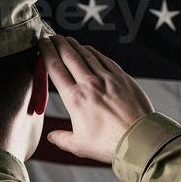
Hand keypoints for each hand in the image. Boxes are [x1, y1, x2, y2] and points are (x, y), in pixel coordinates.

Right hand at [38, 35, 153, 162]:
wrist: (139, 139)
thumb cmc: (109, 145)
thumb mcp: (80, 146)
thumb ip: (62, 139)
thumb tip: (51, 137)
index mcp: (74, 99)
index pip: (55, 69)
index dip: (46, 52)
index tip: (41, 43)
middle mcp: (89, 84)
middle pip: (69, 57)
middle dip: (58, 43)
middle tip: (51, 35)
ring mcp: (107, 78)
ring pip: (86, 55)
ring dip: (74, 45)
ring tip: (66, 39)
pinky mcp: (122, 78)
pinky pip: (104, 59)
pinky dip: (93, 52)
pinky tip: (88, 49)